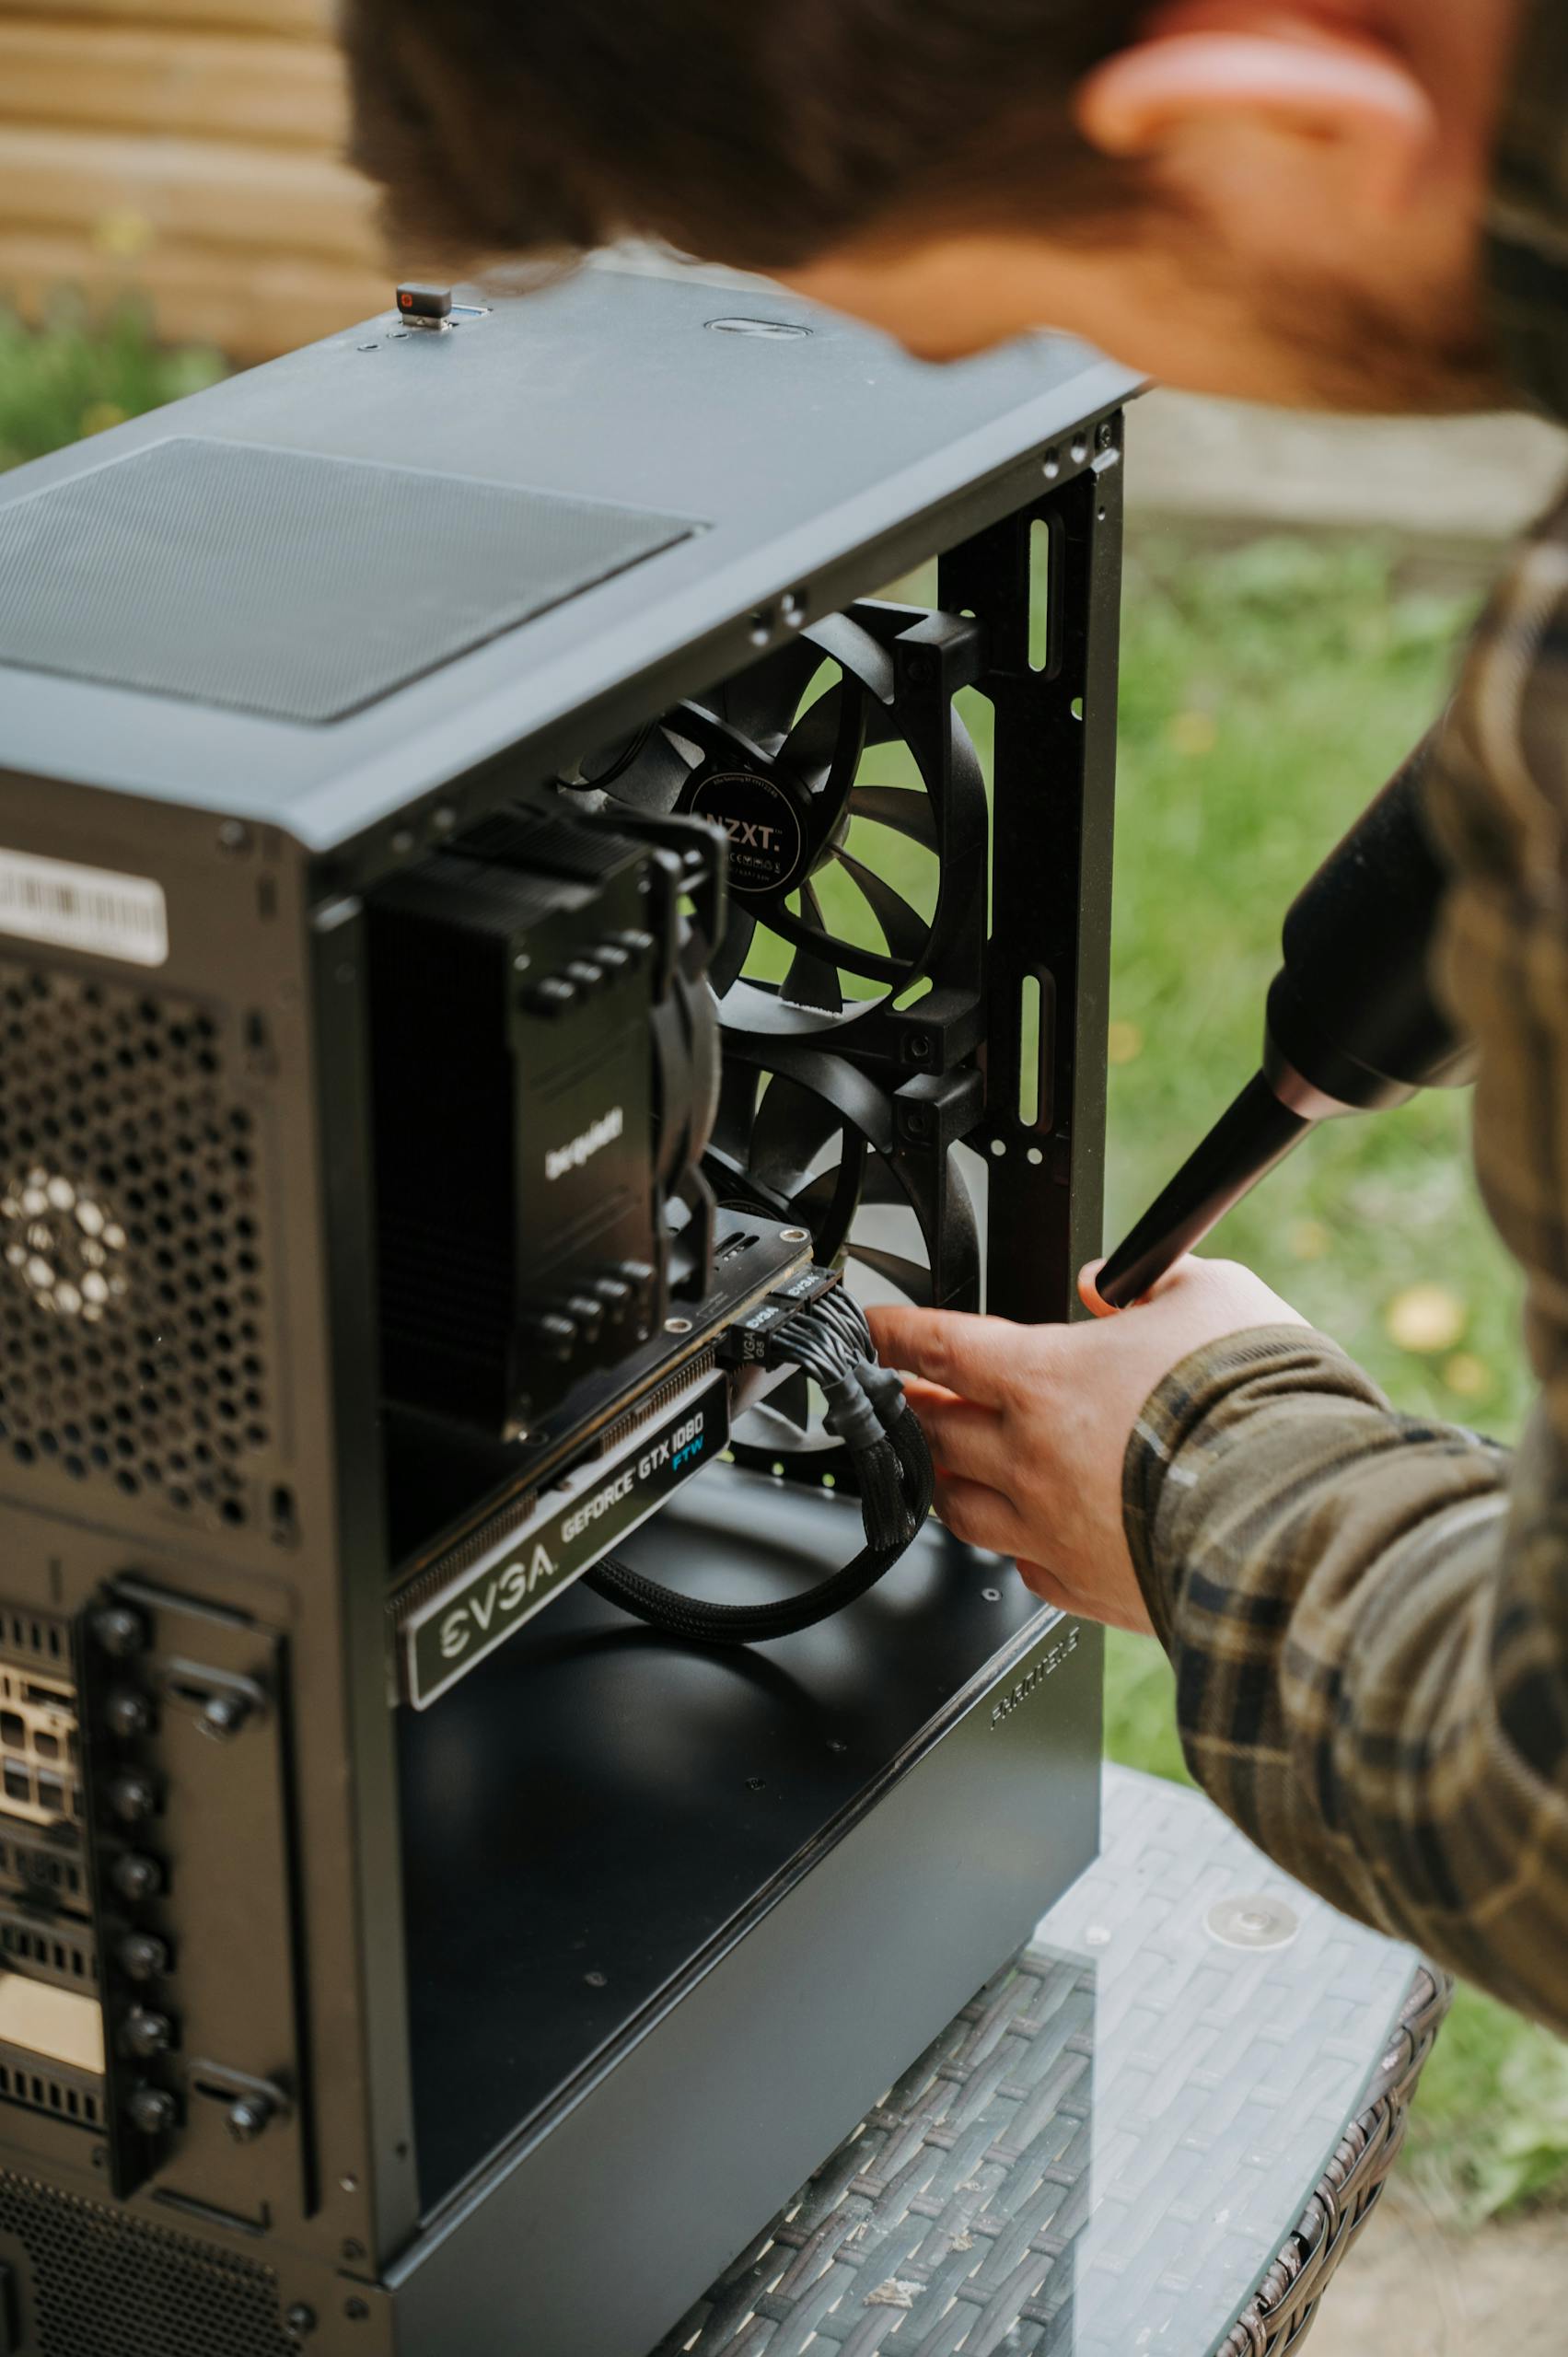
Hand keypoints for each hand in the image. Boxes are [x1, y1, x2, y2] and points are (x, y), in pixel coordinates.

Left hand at [868, 1256, 1306, 1633]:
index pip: (940, 1346)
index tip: (876, 1328)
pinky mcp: (1085, 1588)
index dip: (897, 1332)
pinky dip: (1014, 1544)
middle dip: (911, 1407)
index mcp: (1045, 1379)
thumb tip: (1114, 1281)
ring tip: (946, 1464)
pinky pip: (1023, 1566)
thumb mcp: (1212, 1295)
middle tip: (906, 1396)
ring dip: (945, 1478)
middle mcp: (1031, 1458)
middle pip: (935, 1429)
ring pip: (959, 1507)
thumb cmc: (1256, 1404)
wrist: (1294, 1513)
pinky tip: (1024, 1535)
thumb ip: (1152, 1280)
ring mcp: (1051, 1529)